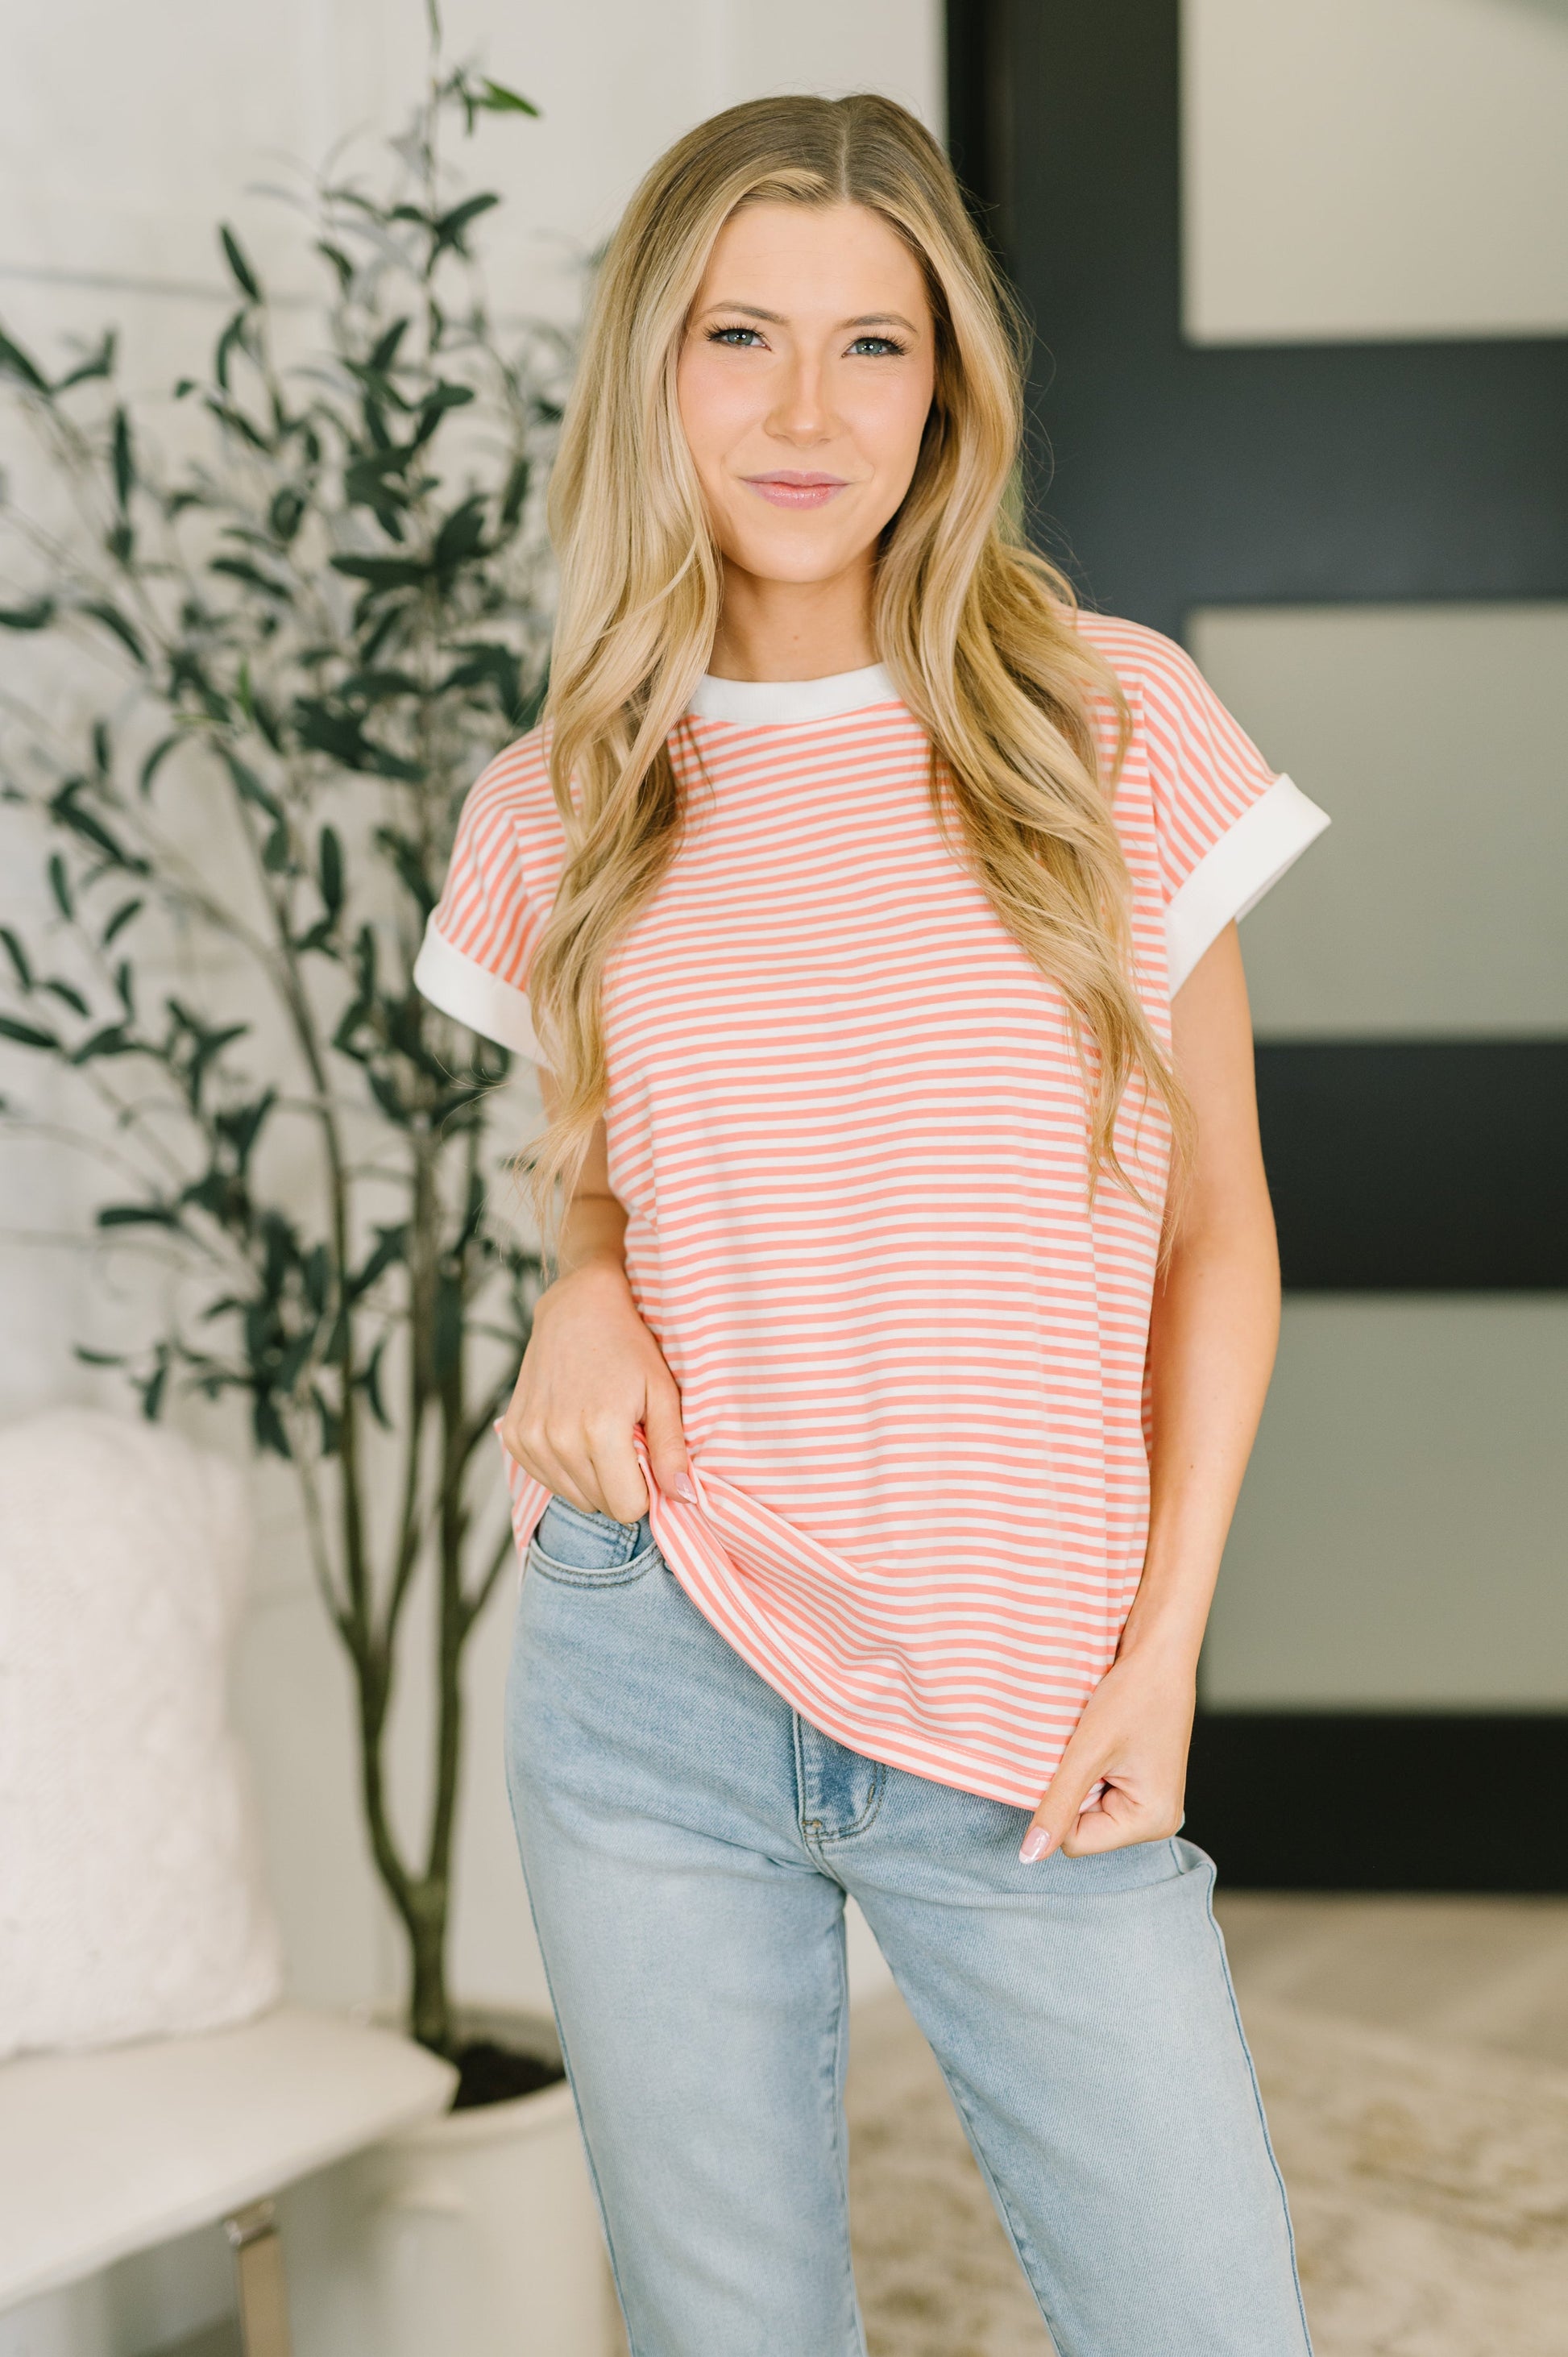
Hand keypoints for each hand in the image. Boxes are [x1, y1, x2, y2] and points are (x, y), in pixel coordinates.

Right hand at [499, 1257, 693, 1522]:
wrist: (577, 1308)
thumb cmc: (628, 1346)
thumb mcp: (662, 1392)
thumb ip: (672, 1451)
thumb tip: (684, 1500)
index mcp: (600, 1430)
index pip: (627, 1508)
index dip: (645, 1491)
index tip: (647, 1459)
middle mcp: (558, 1439)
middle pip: (600, 1505)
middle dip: (620, 1483)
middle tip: (626, 1440)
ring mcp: (530, 1439)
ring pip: (573, 1497)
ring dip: (592, 1477)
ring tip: (601, 1432)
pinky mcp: (514, 1436)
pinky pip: (547, 1479)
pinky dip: (566, 1466)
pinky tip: (576, 1430)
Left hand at [1018, 1645, 1195, 1861]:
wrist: (1160, 1650)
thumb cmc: (1134, 1694)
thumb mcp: (1087, 1753)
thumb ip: (1058, 1806)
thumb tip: (1030, 1855)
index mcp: (1152, 1822)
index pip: (1075, 1842)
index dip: (1059, 1804)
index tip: (1070, 1761)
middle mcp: (1157, 1820)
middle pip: (1082, 1828)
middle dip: (1072, 1789)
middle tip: (1084, 1748)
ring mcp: (1150, 1801)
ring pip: (1086, 1807)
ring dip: (1078, 1776)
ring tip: (1094, 1741)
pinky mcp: (1141, 1783)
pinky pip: (1098, 1789)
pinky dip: (1088, 1767)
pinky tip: (1099, 1740)